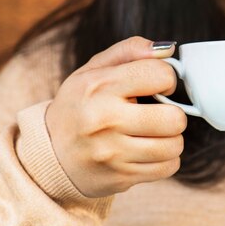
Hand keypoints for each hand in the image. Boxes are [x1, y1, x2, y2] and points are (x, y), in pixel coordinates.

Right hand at [45, 37, 185, 197]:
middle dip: (173, 114)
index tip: (157, 86)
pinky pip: (167, 167)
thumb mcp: (94, 69)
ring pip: (174, 146)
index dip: (166, 78)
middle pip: (174, 118)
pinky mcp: (120, 176)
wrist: (50, 154)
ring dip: (171, 139)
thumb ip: (131, 50)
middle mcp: (104, 120)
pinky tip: (149, 151)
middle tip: (158, 114)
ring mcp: (112, 152)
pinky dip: (165, 160)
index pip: (161, 75)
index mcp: (100, 86)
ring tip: (153, 133)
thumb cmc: (81, 105)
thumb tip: (168, 49)